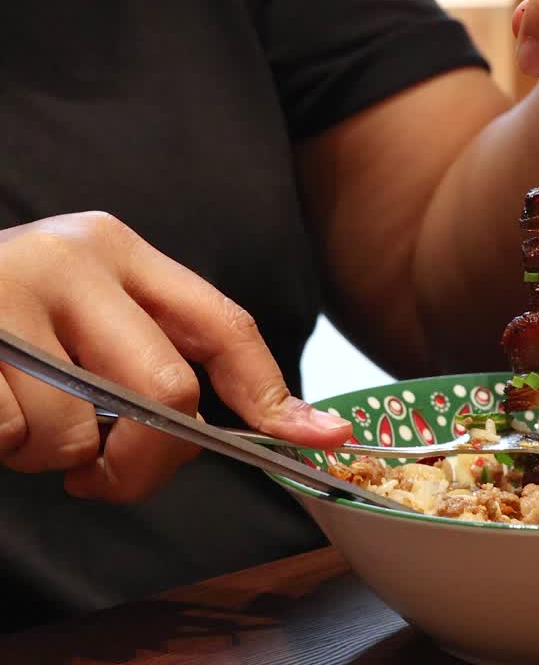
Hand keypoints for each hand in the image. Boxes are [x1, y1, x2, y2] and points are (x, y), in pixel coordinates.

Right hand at [0, 212, 350, 501]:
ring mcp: (4, 294)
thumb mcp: (82, 317)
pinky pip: (6, 434)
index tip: (320, 437)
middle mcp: (68, 257)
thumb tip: (271, 428)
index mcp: (117, 250)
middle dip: (146, 460)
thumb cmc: (0, 323)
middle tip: (105, 476)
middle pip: (164, 389)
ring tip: (20, 425)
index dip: (272, 391)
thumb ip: (150, 358)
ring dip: (55, 458)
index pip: (223, 324)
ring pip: (78, 428)